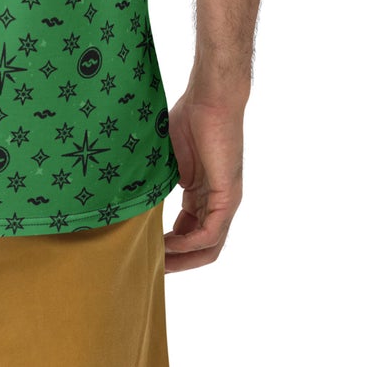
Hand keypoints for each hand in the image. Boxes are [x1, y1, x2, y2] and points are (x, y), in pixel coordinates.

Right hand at [163, 88, 244, 273]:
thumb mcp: (170, 158)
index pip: (190, 231)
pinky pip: (210, 232)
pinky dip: (189, 243)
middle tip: (152, 267)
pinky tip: (169, 244)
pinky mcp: (227, 196)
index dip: (170, 245)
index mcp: (203, 193)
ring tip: (158, 263)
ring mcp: (224, 201)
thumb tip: (138, 196)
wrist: (209, 98)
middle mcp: (217, 202)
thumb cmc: (190, 117)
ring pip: (208, 246)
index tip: (147, 250)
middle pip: (201, 246)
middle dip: (177, 260)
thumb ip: (162, 180)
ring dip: (183, 258)